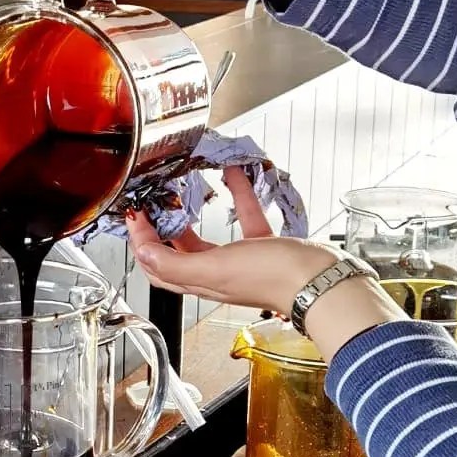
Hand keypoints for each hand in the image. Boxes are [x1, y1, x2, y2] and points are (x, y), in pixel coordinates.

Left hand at [128, 168, 404, 359]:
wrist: (322, 280)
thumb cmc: (273, 278)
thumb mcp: (215, 269)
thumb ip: (175, 264)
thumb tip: (143, 253)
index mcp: (201, 282)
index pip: (157, 266)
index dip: (141, 243)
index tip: (134, 214)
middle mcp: (217, 274)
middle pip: (176, 253)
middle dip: (160, 229)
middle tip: (152, 202)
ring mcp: (242, 260)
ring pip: (210, 235)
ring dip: (195, 211)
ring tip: (184, 188)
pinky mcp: (266, 246)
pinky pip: (246, 217)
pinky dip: (238, 194)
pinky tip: (235, 174)